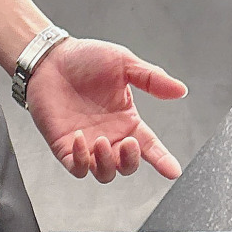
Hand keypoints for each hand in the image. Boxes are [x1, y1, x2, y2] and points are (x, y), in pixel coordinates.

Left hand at [24, 37, 186, 180]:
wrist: (51, 59)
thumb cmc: (85, 58)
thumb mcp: (124, 64)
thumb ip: (152, 79)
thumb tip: (180, 90)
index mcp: (127, 120)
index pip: (150, 146)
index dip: (163, 160)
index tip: (173, 170)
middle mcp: (110, 136)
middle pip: (127, 166)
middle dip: (130, 161)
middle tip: (127, 143)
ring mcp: (88, 145)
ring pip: (104, 173)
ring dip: (106, 163)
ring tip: (101, 141)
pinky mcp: (65, 148)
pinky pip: (77, 168)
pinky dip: (81, 160)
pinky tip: (81, 139)